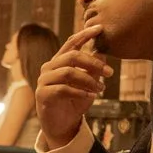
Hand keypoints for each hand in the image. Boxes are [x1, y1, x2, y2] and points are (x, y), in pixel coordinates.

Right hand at [36, 26, 110, 145]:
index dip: (84, 35)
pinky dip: (80, 92)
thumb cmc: (75, 101)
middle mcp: (49, 68)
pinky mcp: (42, 94)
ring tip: (101, 89)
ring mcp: (44, 80)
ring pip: (68, 72)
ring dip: (88, 80)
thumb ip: (93, 68)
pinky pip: (63, 89)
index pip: (71, 43)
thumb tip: (102, 51)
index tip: (99, 28)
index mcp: (59, 61)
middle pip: (72, 56)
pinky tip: (90, 97)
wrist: (62, 124)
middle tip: (110, 73)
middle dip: (93, 63)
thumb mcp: (89, 83)